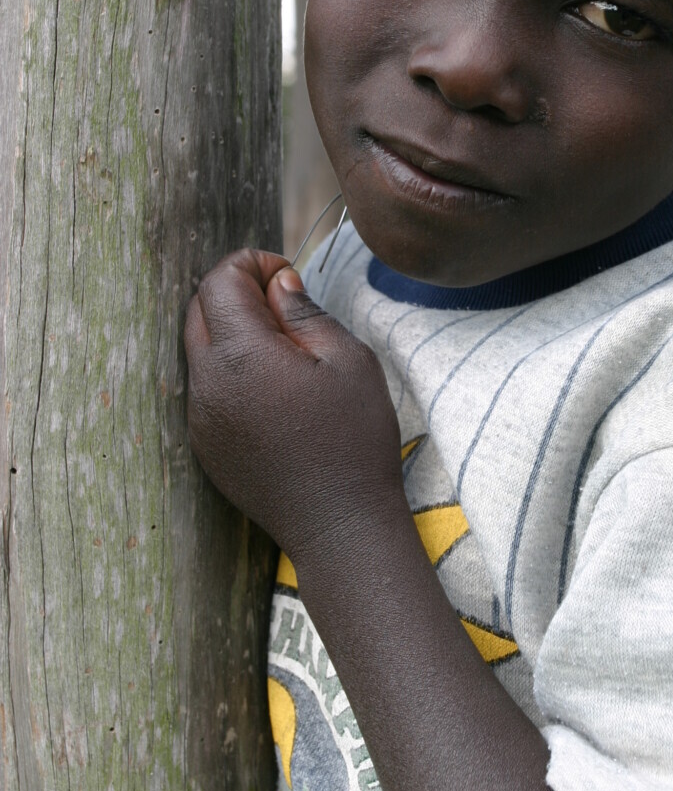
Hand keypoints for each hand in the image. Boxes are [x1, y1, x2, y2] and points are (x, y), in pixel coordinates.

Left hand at [183, 249, 403, 563]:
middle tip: (283, 302)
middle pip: (199, 311)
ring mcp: (201, 419)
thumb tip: (278, 282)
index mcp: (240, 357)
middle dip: (234, 292)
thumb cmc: (354, 439)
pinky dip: (229, 370)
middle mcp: (207, 385)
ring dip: (231, 331)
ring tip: (283, 346)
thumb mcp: (347, 360)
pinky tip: (273, 388)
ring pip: (199, 350)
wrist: (340, 526)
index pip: (219, 281)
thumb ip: (304, 313)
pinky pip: (206, 388)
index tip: (286, 273)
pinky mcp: (205, 444)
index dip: (251, 263)